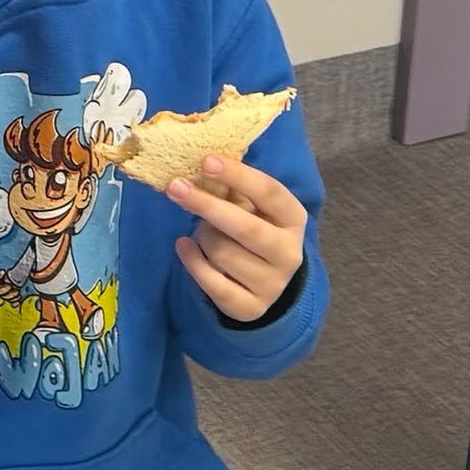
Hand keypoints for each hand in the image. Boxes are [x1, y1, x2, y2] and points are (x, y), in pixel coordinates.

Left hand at [165, 154, 308, 323]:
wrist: (266, 280)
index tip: (206, 161)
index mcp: (293, 218)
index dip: (238, 176)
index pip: (270, 192)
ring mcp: (273, 284)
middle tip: (175, 187)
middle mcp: (289, 253)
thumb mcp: (252, 206)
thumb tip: (201, 162)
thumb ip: (232, 187)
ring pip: (222, 253)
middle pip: (245, 227)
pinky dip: (192, 261)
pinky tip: (184, 246)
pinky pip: (212, 283)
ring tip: (202, 231)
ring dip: (203, 236)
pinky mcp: (251, 308)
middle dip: (207, 205)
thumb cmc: (253, 228)